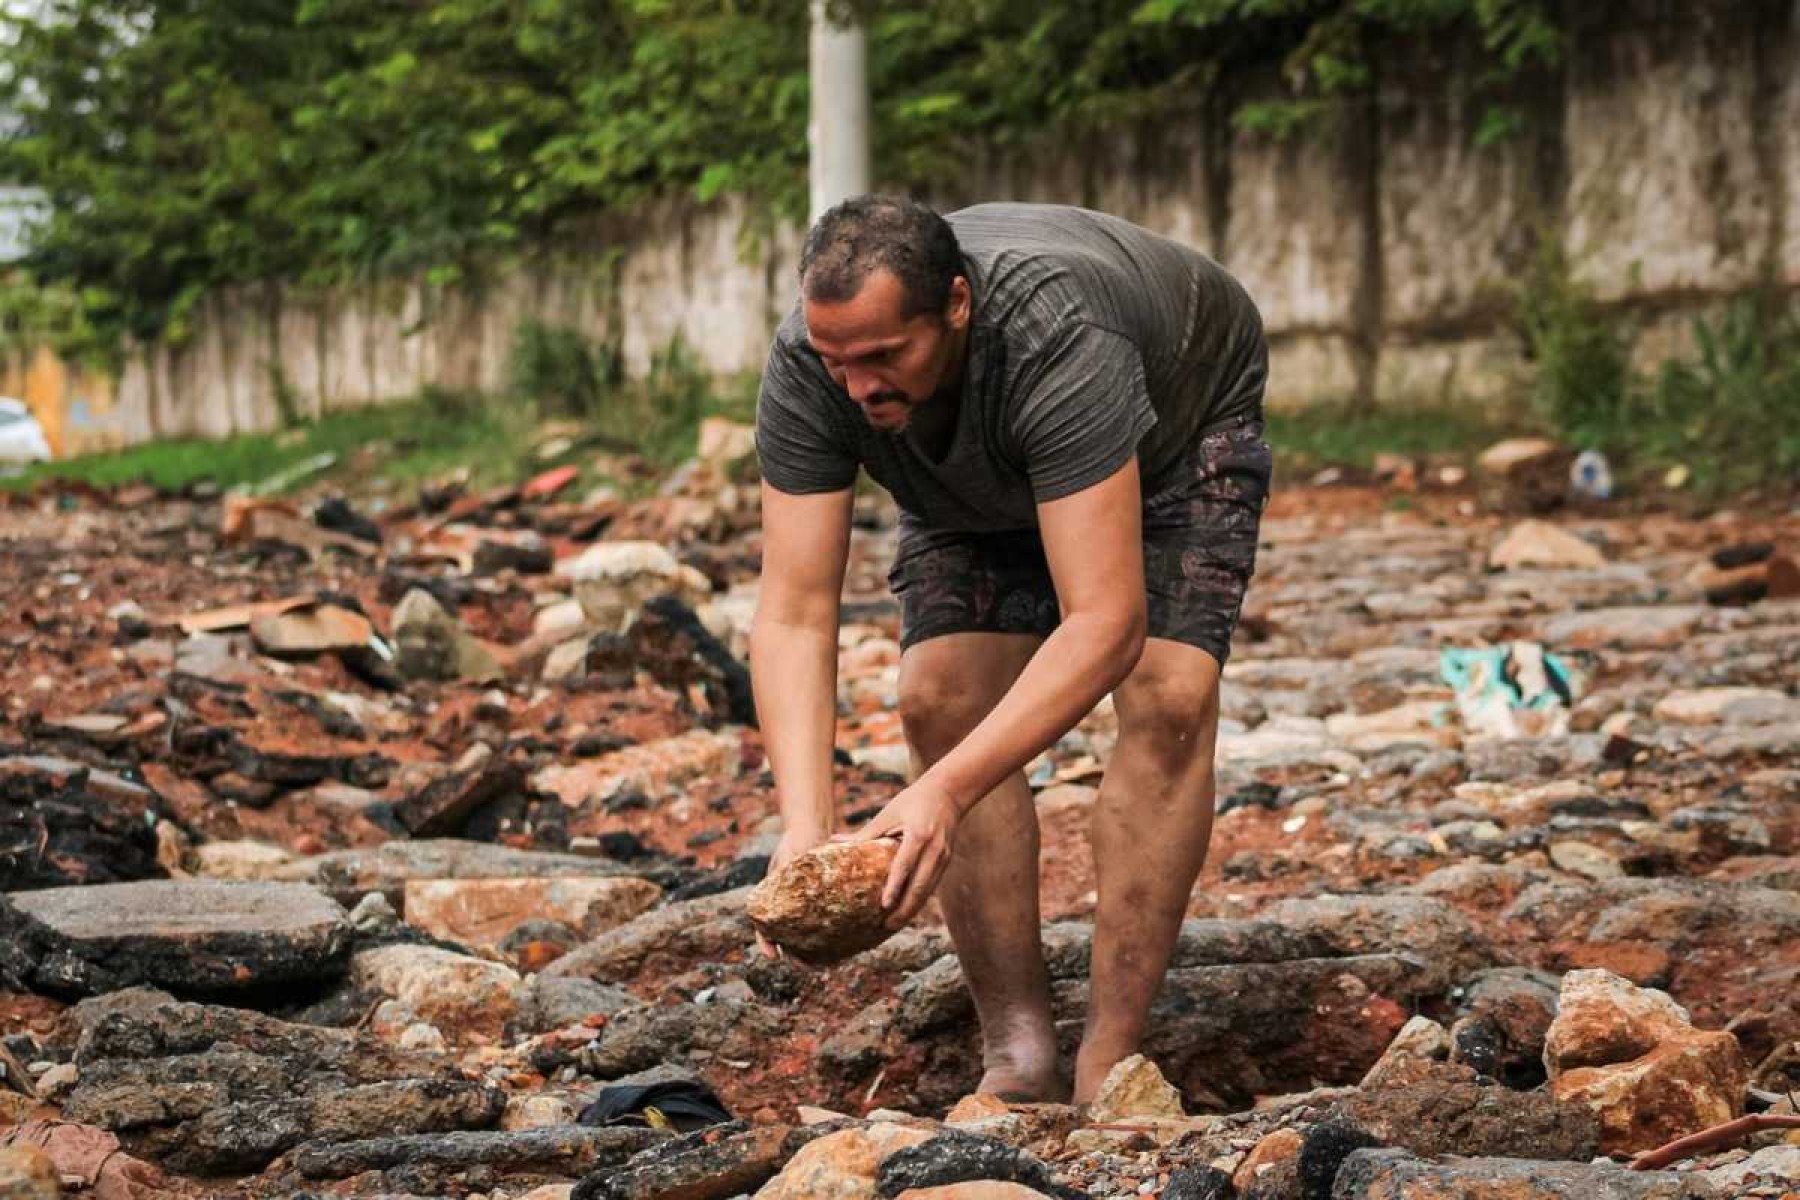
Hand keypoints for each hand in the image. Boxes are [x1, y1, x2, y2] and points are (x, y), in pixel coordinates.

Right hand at [755, 826, 827, 958]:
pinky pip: (824, 924)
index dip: (766, 944)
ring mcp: (804, 908)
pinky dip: (827, 937)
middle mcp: (787, 908)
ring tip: (821, 964)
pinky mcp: (822, 904)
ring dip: (811, 952)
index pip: (763, 929)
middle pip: (786, 939)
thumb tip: (789, 880)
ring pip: (804, 936)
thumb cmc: (792, 844)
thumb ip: (786, 870)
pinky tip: (840, 946)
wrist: (808, 831)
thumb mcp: (786, 858)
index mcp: (772, 902)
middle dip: (794, 955)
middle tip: (803, 966)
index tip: (773, 956)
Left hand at [846, 777, 960, 929]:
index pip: (905, 865)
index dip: (894, 887)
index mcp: (919, 834)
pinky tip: (907, 910)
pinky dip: (920, 899)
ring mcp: (943, 856)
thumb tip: (834, 842)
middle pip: (920, 886)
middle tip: (887, 926)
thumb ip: (865, 833)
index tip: (883, 905)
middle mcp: (934, 848)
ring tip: (894, 924)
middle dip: (905, 909)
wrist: (949, 792)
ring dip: (913, 910)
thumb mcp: (888, 813)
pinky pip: (932, 885)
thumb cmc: (912, 800)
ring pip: (928, 891)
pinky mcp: (946, 861)